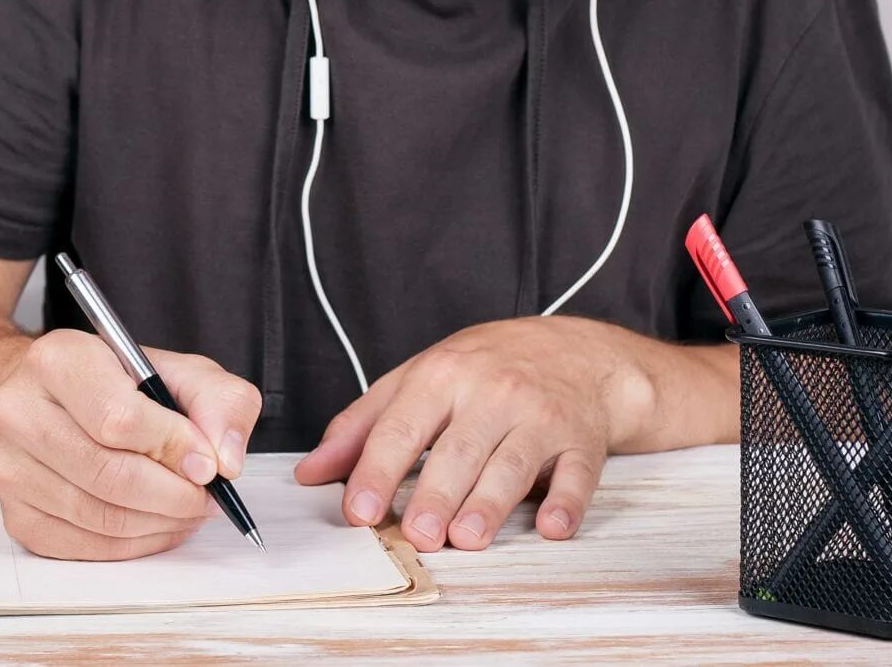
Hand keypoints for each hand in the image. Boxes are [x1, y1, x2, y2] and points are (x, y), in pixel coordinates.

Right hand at [0, 329, 261, 560]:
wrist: (42, 397)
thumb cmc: (111, 383)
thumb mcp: (174, 369)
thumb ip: (217, 401)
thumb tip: (225, 458)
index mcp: (56, 360)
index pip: (118, 418)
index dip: (173, 448)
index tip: (207, 463)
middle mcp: (18, 411)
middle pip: (109, 476)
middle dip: (174, 495)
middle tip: (206, 497)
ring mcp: (7, 467)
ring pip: (99, 518)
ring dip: (159, 523)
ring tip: (186, 509)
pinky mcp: (14, 513)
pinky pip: (83, 547)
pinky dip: (132, 545)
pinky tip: (154, 524)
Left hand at [294, 317, 716, 551]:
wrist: (573, 352)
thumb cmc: (482, 370)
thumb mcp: (416, 379)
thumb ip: (361, 425)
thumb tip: (309, 472)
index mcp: (441, 376)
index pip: (402, 427)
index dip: (378, 470)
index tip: (360, 511)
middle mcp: (490, 393)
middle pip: (458, 450)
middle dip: (436, 494)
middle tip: (417, 536)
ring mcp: (539, 416)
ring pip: (512, 463)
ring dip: (490, 504)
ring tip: (468, 539)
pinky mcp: (581, 440)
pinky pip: (576, 474)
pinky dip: (567, 501)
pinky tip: (552, 526)